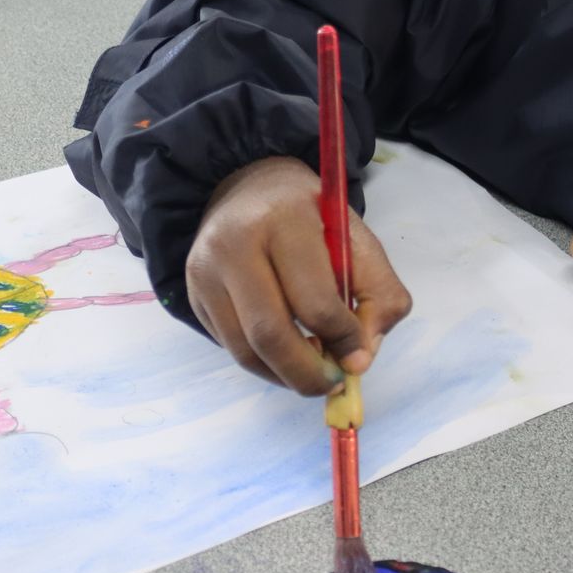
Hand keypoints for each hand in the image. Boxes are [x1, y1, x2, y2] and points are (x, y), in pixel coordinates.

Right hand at [187, 156, 412, 393]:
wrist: (248, 189)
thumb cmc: (311, 218)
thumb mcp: (357, 241)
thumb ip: (378, 296)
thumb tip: (359, 360)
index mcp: (285, 220)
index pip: (314, 300)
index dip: (343, 339)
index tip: (359, 356)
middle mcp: (234, 242)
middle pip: (270, 334)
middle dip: (308, 374)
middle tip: (333, 383)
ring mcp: (205, 269)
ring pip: (245, 351)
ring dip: (285, 375)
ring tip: (312, 368)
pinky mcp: (194, 292)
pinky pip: (230, 347)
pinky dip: (264, 364)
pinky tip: (285, 351)